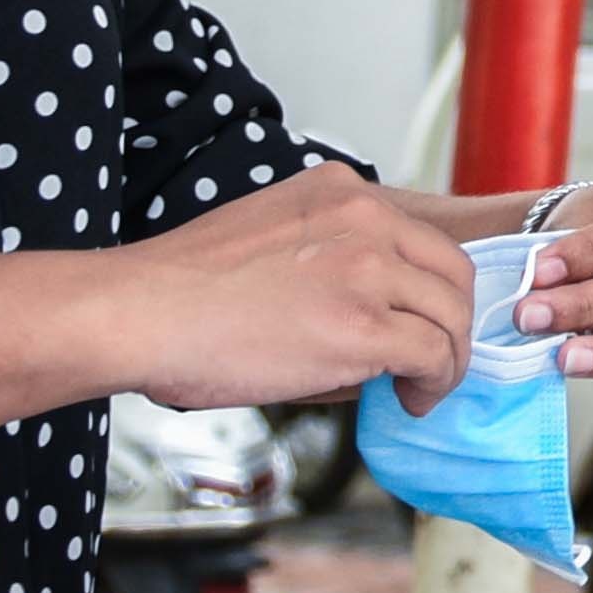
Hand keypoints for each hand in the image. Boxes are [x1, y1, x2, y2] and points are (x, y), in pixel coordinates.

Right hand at [114, 164, 473, 414]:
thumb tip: (370, 322)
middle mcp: (365, 217)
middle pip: (453, 272)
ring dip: (446, 360)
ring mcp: (368, 269)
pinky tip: (410, 401)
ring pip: (452, 316)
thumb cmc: (182, 291)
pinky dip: (434, 384)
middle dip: (451, 323)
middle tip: (430, 363)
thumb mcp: (269, 239)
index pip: (421, 238)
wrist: (139, 312)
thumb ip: (327, 260)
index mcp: (340, 191)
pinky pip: (434, 355)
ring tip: (419, 390)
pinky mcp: (364, 325)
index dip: (428, 290)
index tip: (416, 323)